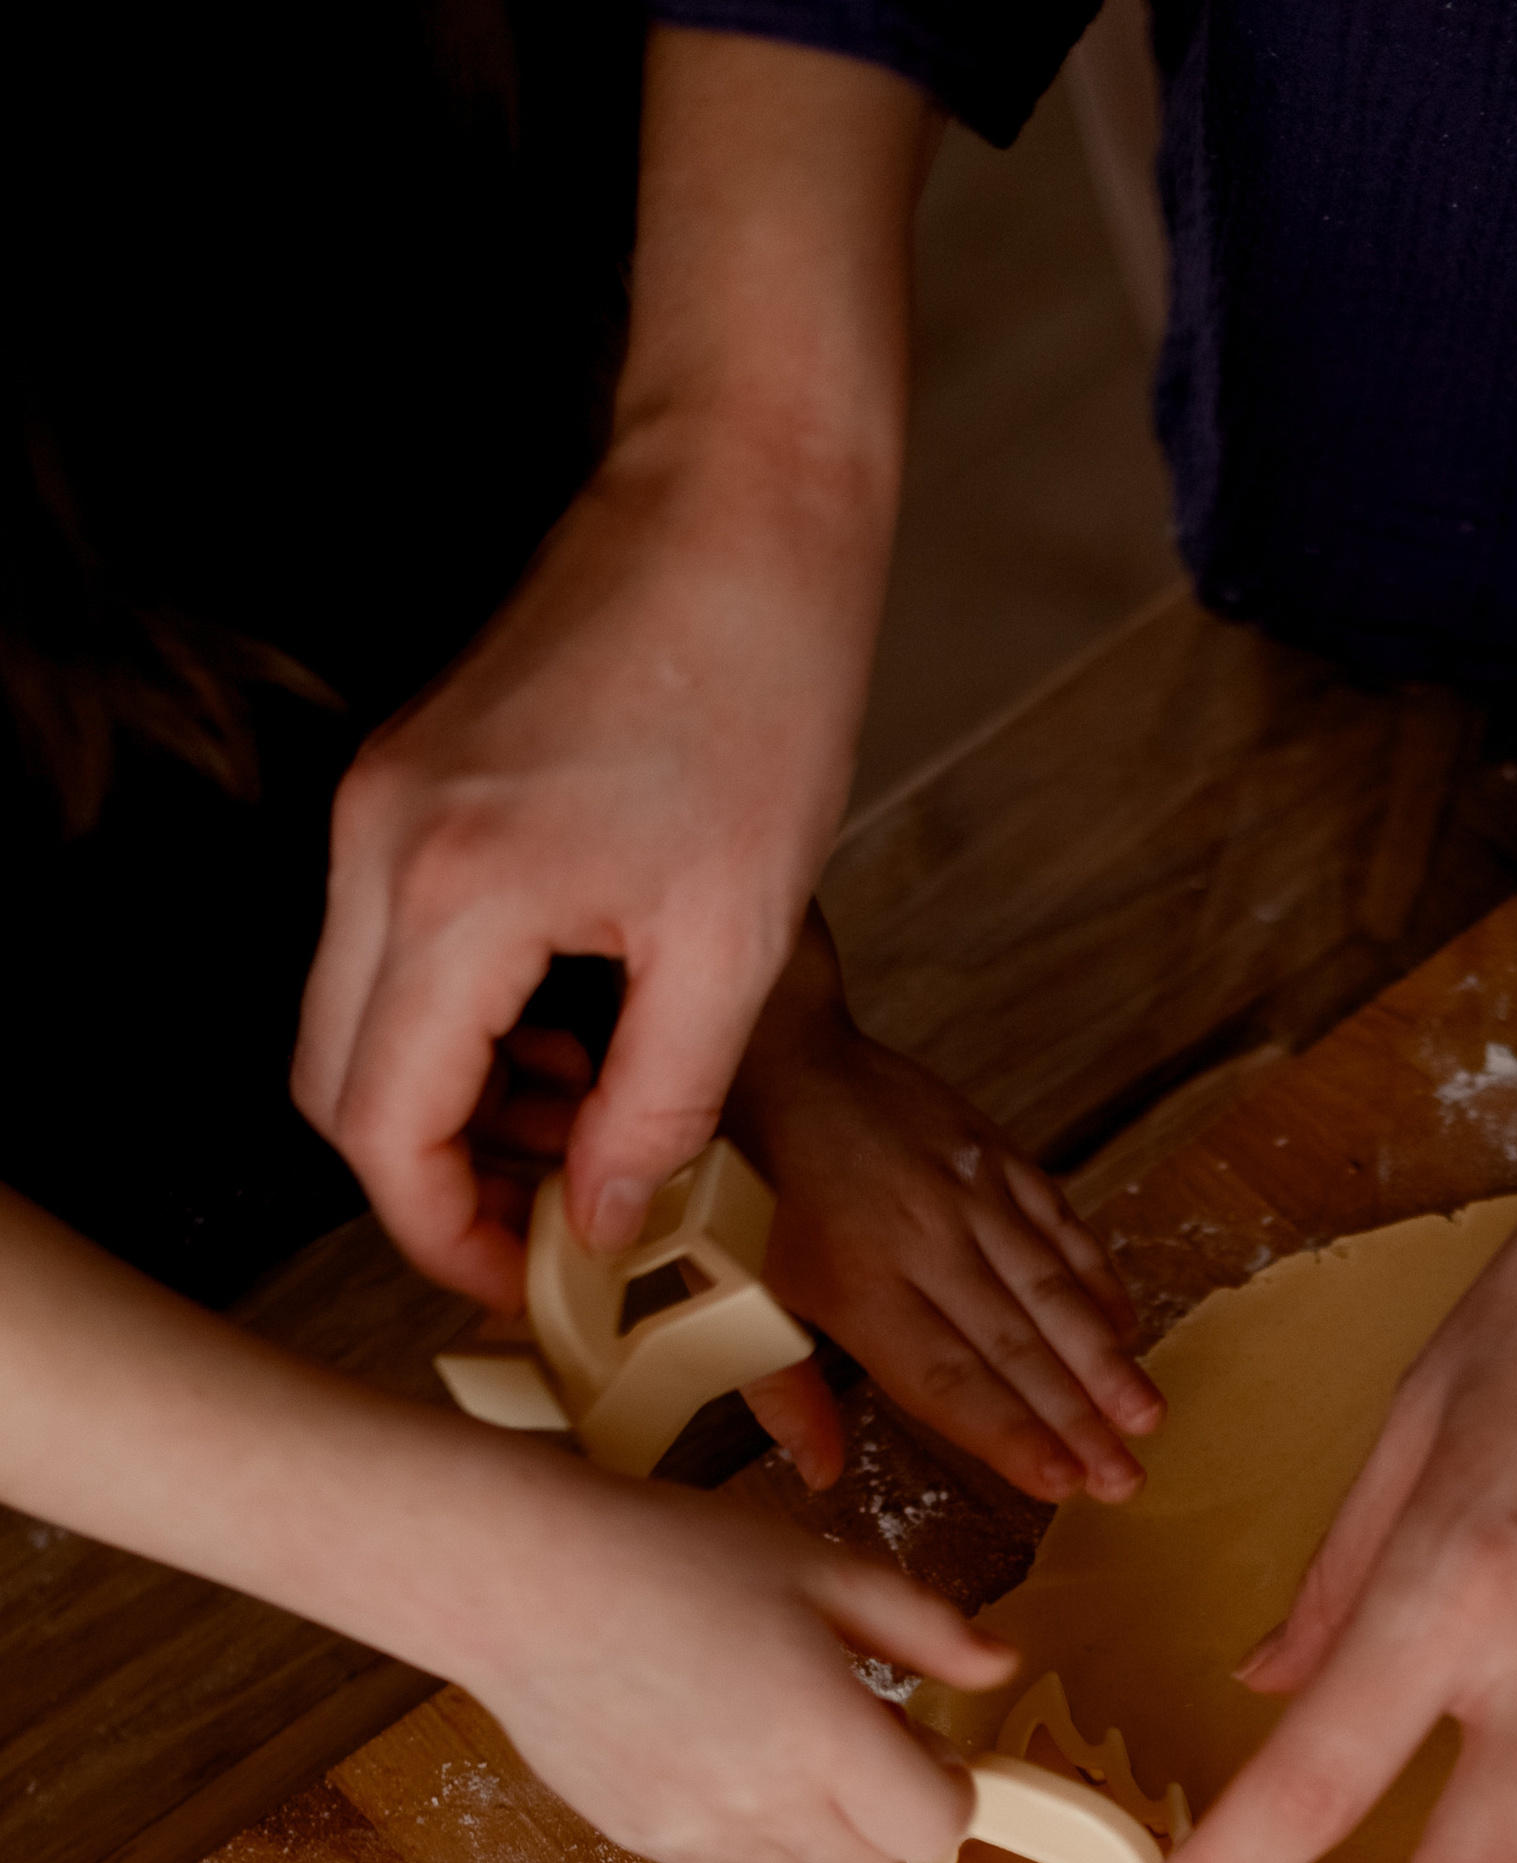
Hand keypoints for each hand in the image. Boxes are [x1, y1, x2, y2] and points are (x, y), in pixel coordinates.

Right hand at [292, 430, 874, 1306]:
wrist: (740, 508)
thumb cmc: (761, 698)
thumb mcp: (737, 945)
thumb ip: (658, 1105)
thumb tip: (601, 1225)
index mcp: (452, 895)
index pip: (381, 1130)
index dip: (447, 1236)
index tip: (536, 1282)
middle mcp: (377, 846)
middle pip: (337, 1087)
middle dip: (434, 1182)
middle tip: (555, 1229)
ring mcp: (379, 804)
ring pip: (356, 1021)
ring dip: (449, 1103)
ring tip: (584, 1132)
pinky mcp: (408, 779)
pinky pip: (391, 946)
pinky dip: (461, 1021)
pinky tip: (573, 1036)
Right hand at [456, 1464, 1009, 1862]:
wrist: (521, 1580)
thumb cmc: (672, 1554)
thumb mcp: (822, 1566)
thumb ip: (925, 1628)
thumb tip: (1001, 1665)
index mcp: (825, 1737)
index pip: (935, 1826)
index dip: (947, 1787)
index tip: (925, 1740)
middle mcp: (768, 1805)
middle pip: (875, 1853)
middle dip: (883, 1799)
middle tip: (847, 1717)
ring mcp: (701, 1833)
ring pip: (804, 1860)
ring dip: (814, 1811)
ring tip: (768, 1717)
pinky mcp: (646, 1839)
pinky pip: (732, 1853)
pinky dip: (744, 1815)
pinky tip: (708, 1735)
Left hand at [727, 917, 1161, 1501]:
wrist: (775, 1047)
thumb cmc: (741, 1180)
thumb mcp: (734, 1286)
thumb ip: (783, 1387)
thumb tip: (821, 1473)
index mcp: (853, 1281)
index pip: (945, 1376)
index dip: (1007, 1434)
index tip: (1061, 1482)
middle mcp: (923, 1237)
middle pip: (1016, 1345)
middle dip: (1078, 1419)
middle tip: (1125, 1479)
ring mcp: (968, 1190)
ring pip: (1052, 1288)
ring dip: (1105, 1359)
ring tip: (1147, 1417)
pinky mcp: (994, 1153)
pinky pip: (1060, 1223)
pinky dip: (1097, 1276)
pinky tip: (1126, 1327)